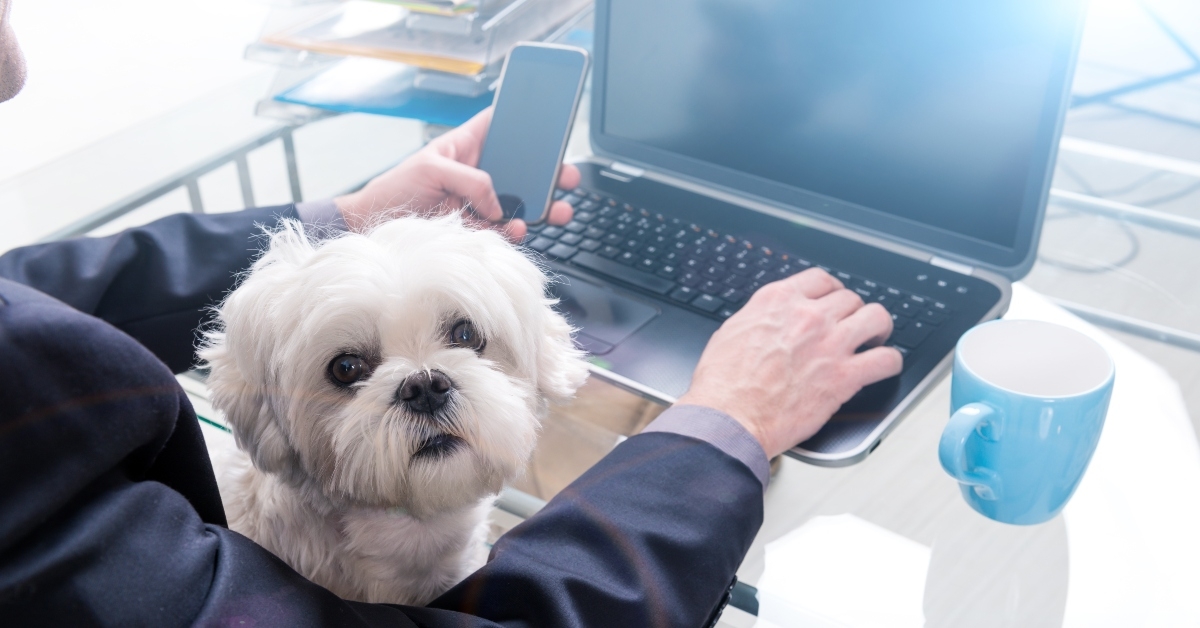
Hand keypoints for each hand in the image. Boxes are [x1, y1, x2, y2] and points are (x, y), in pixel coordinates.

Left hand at [334, 107, 579, 240]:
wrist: (375, 228)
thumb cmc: (395, 189)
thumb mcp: (430, 169)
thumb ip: (469, 180)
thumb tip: (497, 202)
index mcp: (465, 148)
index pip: (498, 126)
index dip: (521, 120)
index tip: (548, 123)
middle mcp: (476, 174)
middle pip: (520, 169)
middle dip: (547, 173)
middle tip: (567, 178)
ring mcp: (478, 203)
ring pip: (517, 203)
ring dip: (539, 208)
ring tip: (555, 211)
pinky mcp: (475, 229)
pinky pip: (502, 230)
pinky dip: (513, 232)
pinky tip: (517, 229)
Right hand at [677, 269, 902, 458]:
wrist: (728, 418)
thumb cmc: (722, 384)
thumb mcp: (732, 332)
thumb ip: (760, 319)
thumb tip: (768, 322)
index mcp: (778, 301)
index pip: (820, 279)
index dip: (832, 290)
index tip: (834, 301)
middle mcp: (808, 316)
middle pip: (850, 298)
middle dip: (852, 312)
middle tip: (851, 326)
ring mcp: (830, 344)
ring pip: (876, 318)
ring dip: (879, 328)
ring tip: (875, 339)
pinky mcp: (845, 377)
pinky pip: (886, 360)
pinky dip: (890, 362)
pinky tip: (884, 366)